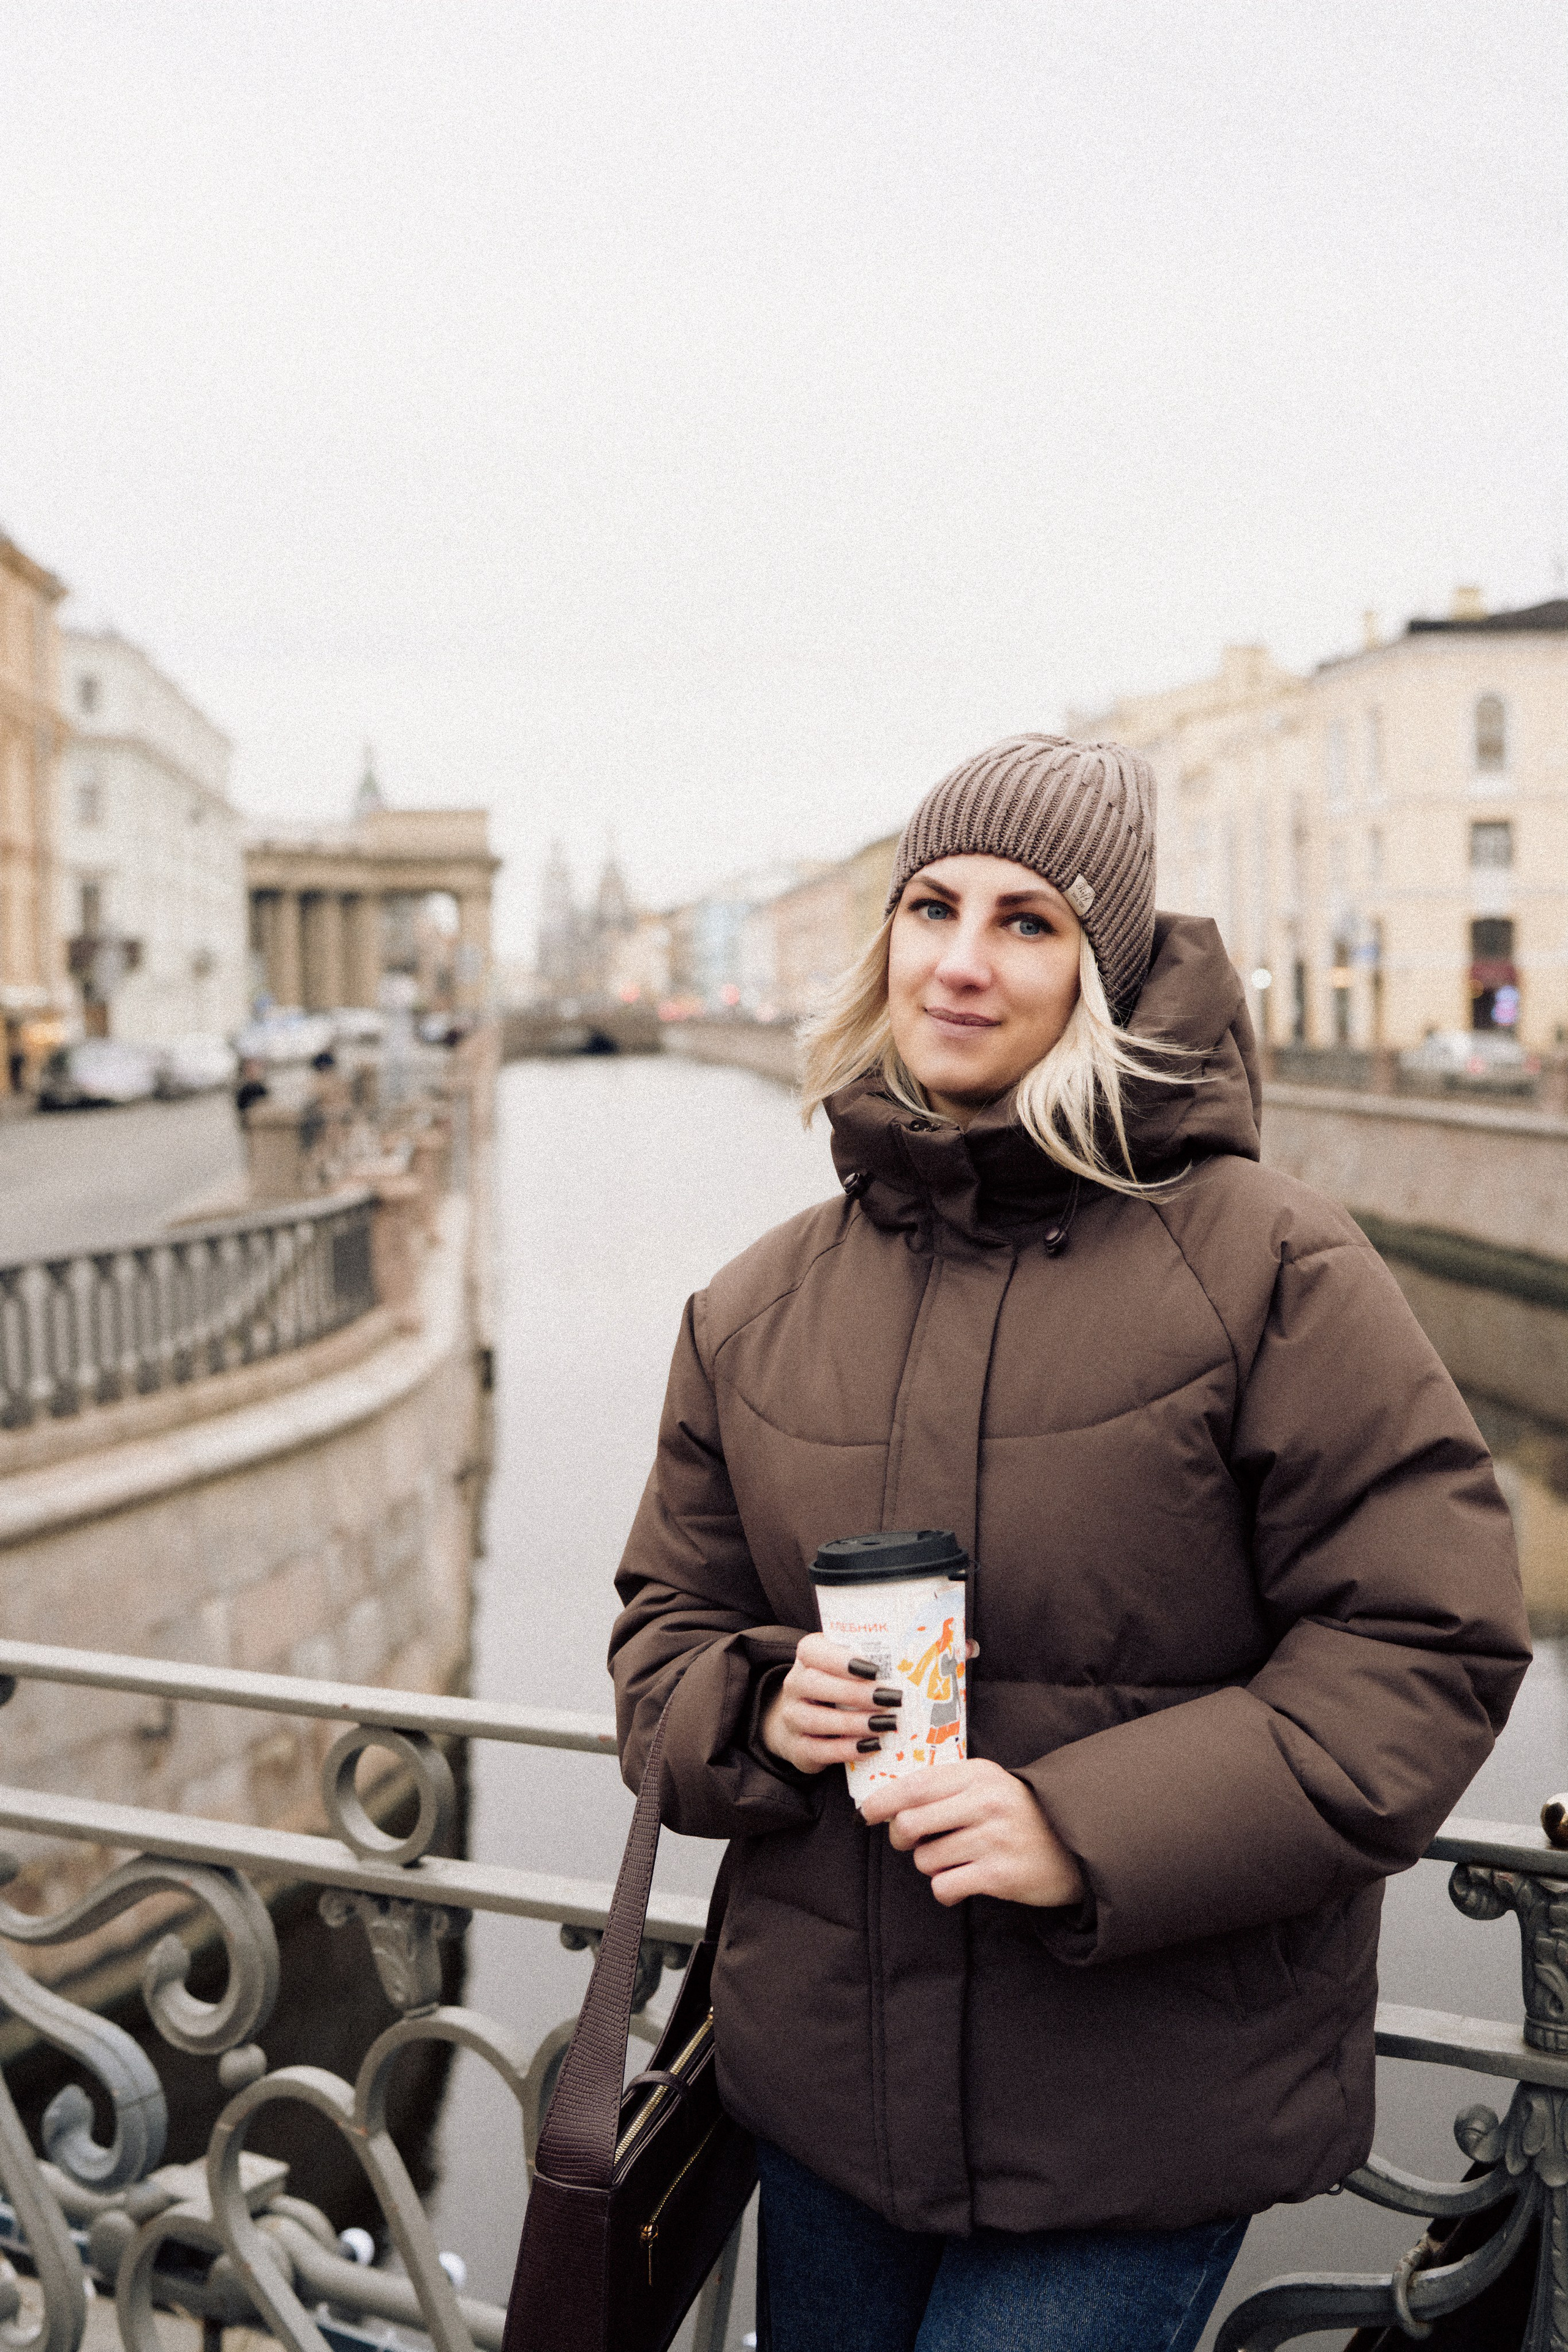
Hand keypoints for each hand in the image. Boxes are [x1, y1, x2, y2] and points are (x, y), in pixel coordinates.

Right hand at [759, 1634, 900, 1774]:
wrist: (806, 1722)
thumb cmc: (838, 1687)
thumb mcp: (848, 1668)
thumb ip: (869, 1660)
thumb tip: (909, 1662)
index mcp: (807, 1657)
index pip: (813, 1651)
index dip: (841, 1659)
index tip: (875, 1669)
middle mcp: (794, 1685)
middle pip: (815, 1685)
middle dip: (855, 1693)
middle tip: (890, 1698)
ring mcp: (791, 1718)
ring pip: (816, 1719)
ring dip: (853, 1722)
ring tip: (885, 1724)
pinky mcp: (797, 1747)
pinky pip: (818, 1750)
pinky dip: (846, 1749)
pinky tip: (872, 1746)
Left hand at [859, 1758, 1086, 1909]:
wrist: (1077, 1846)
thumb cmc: (1020, 1814)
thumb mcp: (989, 1785)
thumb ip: (946, 1787)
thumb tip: (890, 1802)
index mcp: (978, 1775)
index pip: (915, 1785)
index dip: (882, 1801)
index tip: (866, 1813)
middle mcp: (984, 1803)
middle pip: (910, 1823)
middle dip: (900, 1837)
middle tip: (909, 1842)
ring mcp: (993, 1839)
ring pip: (925, 1859)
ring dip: (930, 1865)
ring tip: (955, 1860)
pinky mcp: (999, 1875)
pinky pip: (944, 1886)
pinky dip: (945, 1889)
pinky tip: (962, 1882)